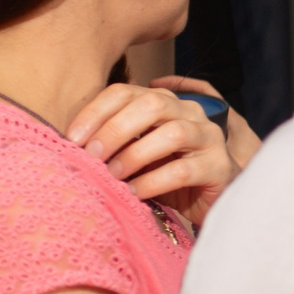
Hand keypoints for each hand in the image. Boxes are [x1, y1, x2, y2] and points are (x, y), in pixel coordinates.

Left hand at [65, 79, 247, 227]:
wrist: (208, 201)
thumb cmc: (164, 175)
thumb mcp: (135, 152)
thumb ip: (114, 141)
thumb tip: (72, 144)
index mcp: (165, 102)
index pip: (126, 92)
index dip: (96, 111)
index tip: (72, 138)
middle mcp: (191, 112)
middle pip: (152, 105)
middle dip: (115, 129)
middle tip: (92, 155)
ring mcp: (210, 138)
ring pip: (173, 133)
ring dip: (135, 154)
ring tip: (114, 175)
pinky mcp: (220, 167)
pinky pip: (183, 170)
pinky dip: (153, 182)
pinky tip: (135, 193)